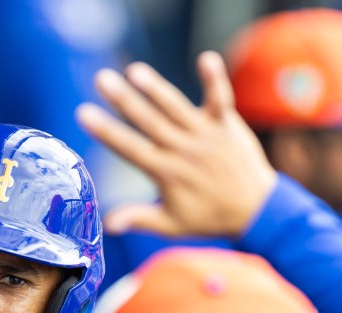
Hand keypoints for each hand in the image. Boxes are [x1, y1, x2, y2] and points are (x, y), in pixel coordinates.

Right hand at [76, 53, 276, 237]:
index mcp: (166, 173)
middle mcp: (183, 150)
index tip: (84, 114)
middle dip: (124, 100)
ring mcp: (205, 135)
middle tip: (102, 79)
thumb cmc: (208, 217)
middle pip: (149, 121)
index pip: (130, 148)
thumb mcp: (171, 224)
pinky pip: (220, 98)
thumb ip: (139, 219)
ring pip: (176, 107)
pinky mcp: (226, 124)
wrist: (257, 210)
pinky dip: (214, 79)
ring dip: (155, 88)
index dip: (106, 131)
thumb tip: (107, 223)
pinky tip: (205, 58)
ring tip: (134, 71)